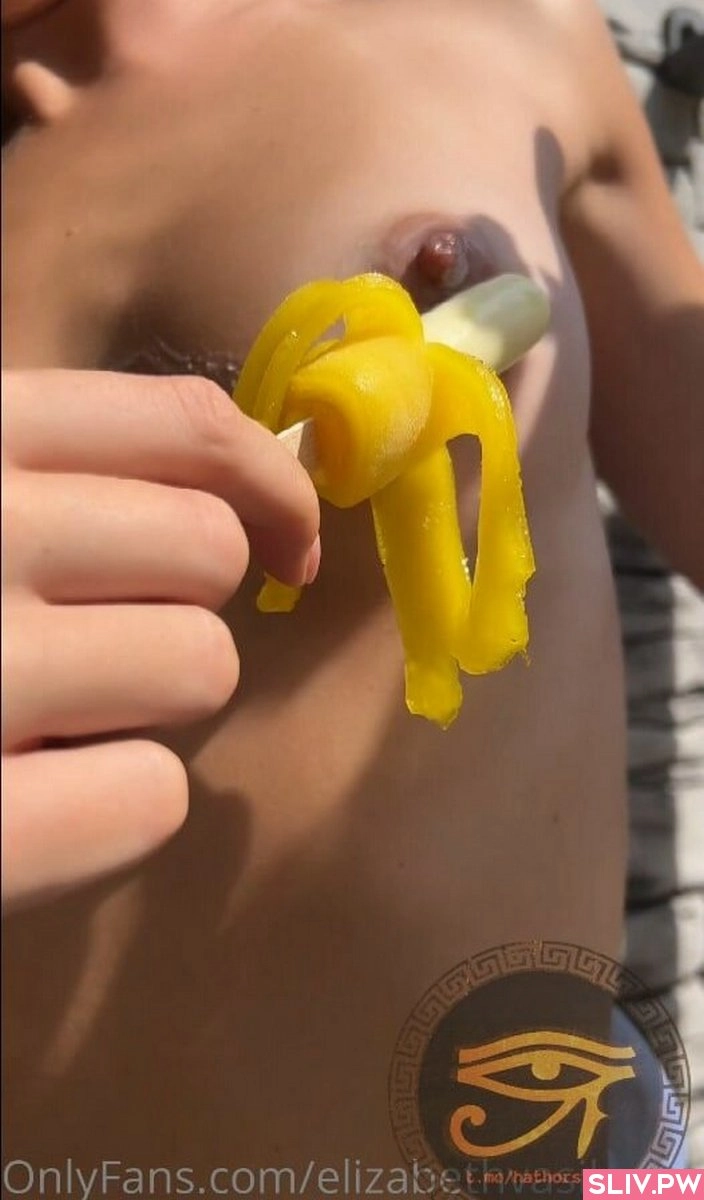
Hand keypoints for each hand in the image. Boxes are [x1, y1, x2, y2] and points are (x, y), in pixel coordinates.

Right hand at [1, 368, 319, 906]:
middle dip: (175, 607)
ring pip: (197, 667)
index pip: (182, 425)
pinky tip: (35, 807)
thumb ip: (36, 473)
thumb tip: (236, 492)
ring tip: (45, 722)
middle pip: (208, 555)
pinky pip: (148, 797)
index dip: (268, 483)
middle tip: (99, 647)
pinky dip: (111, 810)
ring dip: (144, 706)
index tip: (284, 542)